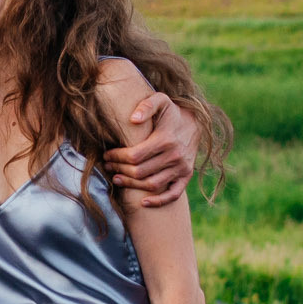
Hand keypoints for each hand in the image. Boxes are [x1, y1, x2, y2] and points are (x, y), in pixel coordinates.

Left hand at [106, 92, 196, 207]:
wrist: (195, 122)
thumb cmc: (171, 112)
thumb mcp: (160, 101)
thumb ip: (146, 105)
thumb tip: (132, 119)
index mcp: (165, 139)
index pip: (134, 155)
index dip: (117, 157)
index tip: (107, 155)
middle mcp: (175, 156)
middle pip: (140, 172)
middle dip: (119, 170)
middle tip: (108, 167)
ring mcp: (182, 168)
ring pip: (152, 184)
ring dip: (131, 185)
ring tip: (117, 179)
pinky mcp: (186, 176)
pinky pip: (173, 195)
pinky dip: (158, 201)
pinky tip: (142, 202)